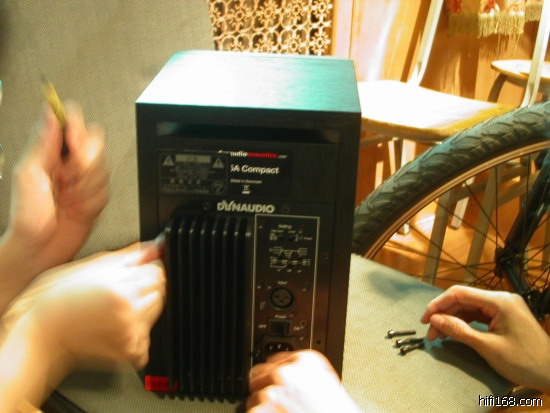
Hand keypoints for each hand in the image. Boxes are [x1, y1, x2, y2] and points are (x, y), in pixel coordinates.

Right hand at [2, 239, 165, 370]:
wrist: (37, 335)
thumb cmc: (54, 300)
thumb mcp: (90, 266)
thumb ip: (129, 256)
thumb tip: (155, 247)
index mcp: (122, 288)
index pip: (158, 271)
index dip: (145, 269)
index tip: (132, 273)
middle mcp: (130, 312)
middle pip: (159, 291)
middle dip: (144, 288)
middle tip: (116, 293)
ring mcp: (131, 334)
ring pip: (155, 312)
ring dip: (141, 309)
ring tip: (111, 310)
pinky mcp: (130, 352)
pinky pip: (146, 338)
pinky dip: (135, 334)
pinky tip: (113, 328)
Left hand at [4, 102, 107, 273]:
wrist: (40, 250)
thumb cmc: (28, 218)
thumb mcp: (28, 175)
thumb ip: (42, 142)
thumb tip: (50, 113)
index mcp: (48, 151)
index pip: (70, 121)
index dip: (77, 129)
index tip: (72, 145)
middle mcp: (66, 162)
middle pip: (95, 142)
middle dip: (85, 163)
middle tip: (68, 178)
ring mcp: (83, 179)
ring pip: (104, 167)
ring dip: (87, 187)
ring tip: (69, 199)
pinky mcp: (95, 196)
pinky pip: (108, 190)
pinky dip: (93, 202)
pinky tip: (77, 209)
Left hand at [246, 350, 362, 412]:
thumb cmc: (335, 410)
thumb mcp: (328, 382)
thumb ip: (306, 372)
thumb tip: (289, 372)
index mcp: (305, 360)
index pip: (275, 360)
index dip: (275, 375)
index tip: (276, 382)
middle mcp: (287, 372)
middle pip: (259, 375)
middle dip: (266, 388)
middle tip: (279, 402)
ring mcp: (272, 391)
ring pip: (254, 398)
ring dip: (264, 408)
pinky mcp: (261, 410)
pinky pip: (252, 412)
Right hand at [421, 285, 549, 392]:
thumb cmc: (524, 361)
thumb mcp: (488, 347)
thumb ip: (460, 330)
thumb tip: (434, 319)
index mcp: (499, 301)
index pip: (460, 293)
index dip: (438, 304)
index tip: (425, 320)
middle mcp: (501, 299)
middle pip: (464, 300)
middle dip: (444, 314)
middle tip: (431, 333)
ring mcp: (504, 307)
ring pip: (470, 307)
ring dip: (453, 319)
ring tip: (439, 335)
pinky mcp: (506, 317)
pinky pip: (479, 315)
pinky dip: (465, 323)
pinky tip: (455, 332)